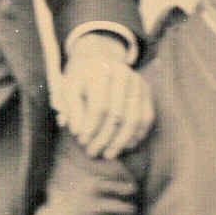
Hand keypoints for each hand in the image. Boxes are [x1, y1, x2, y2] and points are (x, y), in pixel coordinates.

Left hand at [58, 33, 153, 158]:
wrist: (98, 60)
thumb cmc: (80, 79)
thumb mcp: (68, 88)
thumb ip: (70, 108)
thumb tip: (77, 132)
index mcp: (100, 69)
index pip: (99, 105)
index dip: (91, 127)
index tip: (82, 141)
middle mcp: (122, 72)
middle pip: (117, 114)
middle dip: (104, 138)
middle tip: (92, 152)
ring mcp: (137, 81)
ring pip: (134, 119)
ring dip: (120, 141)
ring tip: (108, 154)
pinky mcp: (147, 90)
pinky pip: (146, 118)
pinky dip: (136, 135)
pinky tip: (124, 146)